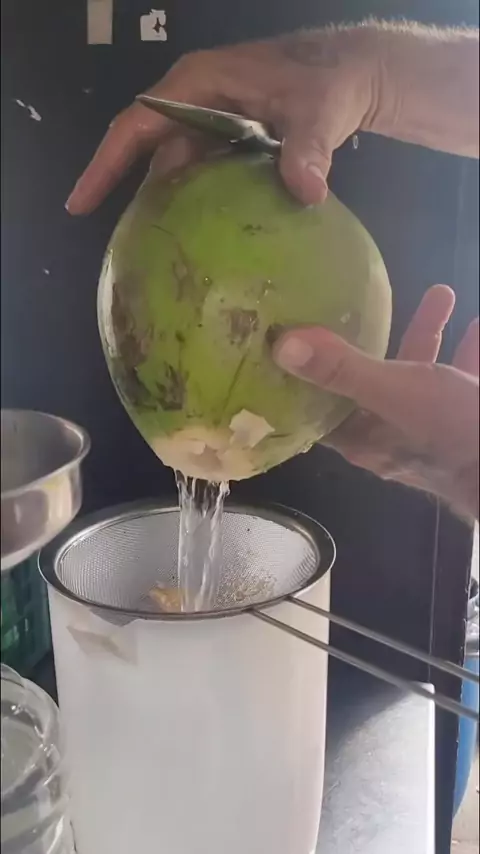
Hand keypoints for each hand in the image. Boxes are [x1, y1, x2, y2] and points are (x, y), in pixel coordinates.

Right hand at [66, 28, 376, 212]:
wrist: (355, 73)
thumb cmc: (329, 82)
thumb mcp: (318, 112)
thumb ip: (308, 149)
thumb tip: (307, 192)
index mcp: (198, 83)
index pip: (137, 125)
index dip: (106, 165)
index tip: (81, 203)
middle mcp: (196, 99)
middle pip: (147, 148)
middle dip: (127, 189)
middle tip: (117, 240)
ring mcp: (212, 118)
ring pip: (174, 163)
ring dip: (164, 200)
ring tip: (150, 246)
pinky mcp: (230, 137)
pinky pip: (200, 170)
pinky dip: (194, 199)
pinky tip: (194, 235)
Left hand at [273, 286, 479, 518]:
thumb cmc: (451, 432)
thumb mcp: (394, 393)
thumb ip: (343, 370)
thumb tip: (283, 347)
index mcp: (365, 436)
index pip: (321, 406)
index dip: (307, 376)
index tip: (296, 338)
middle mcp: (394, 435)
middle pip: (374, 381)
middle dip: (379, 338)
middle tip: (372, 301)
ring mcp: (433, 431)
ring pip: (424, 376)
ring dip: (430, 335)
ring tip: (443, 293)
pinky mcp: (466, 423)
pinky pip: (462, 381)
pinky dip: (467, 351)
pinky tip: (477, 324)